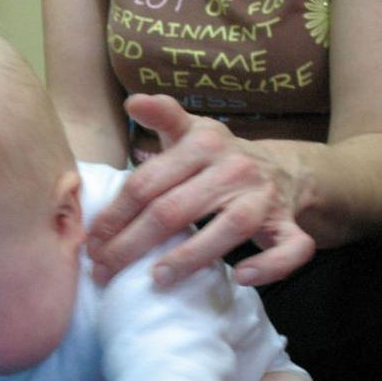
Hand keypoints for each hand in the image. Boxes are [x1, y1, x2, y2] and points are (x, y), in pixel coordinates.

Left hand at [88, 94, 315, 287]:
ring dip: (190, 257)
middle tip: (105, 271)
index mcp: (203, 143)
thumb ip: (163, 119)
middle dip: (132, 244)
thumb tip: (133, 102)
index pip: (146, 182)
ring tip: (157, 278)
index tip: (92, 243)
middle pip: (174, 209)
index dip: (114, 215)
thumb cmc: (219, 159)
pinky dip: (269, 265)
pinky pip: (289, 248)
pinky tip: (242, 278)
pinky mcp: (288, 224)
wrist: (285, 168)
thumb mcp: (190, 133)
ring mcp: (264, 197)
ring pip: (229, 228)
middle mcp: (233, 167)